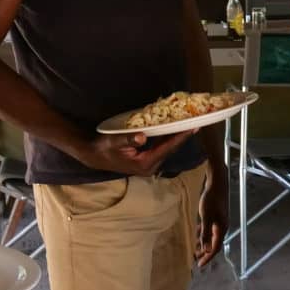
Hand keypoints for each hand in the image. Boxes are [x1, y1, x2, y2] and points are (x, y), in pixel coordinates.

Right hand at [69, 129, 193, 176]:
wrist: (94, 156)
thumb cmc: (103, 148)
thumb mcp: (114, 141)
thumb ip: (128, 139)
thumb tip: (142, 137)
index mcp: (145, 164)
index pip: (167, 148)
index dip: (180, 137)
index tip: (192, 128)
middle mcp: (150, 167)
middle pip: (170, 149)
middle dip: (182, 136)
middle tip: (196, 122)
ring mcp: (149, 165)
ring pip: (167, 149)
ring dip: (177, 137)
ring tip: (189, 124)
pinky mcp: (147, 160)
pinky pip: (161, 148)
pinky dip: (168, 138)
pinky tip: (174, 129)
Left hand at [194, 162, 227, 267]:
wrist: (217, 184)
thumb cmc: (211, 200)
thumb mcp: (206, 217)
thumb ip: (205, 233)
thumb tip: (205, 250)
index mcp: (222, 229)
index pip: (214, 248)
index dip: (207, 258)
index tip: (199, 265)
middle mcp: (222, 227)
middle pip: (213, 244)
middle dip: (204, 253)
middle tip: (194, 260)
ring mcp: (219, 222)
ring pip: (210, 237)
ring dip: (203, 244)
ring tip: (193, 250)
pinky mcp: (216, 217)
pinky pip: (209, 230)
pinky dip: (202, 235)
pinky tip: (195, 235)